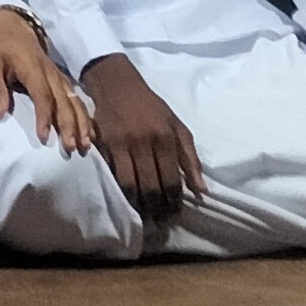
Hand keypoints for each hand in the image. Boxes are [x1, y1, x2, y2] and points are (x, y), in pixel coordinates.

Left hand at [0, 7, 92, 154]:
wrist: (15, 27)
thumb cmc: (0, 48)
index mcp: (33, 69)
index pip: (42, 95)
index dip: (44, 116)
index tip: (44, 137)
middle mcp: (51, 74)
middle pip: (64, 101)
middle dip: (69, 125)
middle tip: (71, 148)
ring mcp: (59, 77)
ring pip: (75, 101)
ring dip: (81, 124)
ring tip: (85, 145)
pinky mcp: (62, 80)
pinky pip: (77, 99)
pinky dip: (86, 116)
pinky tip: (91, 134)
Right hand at [81, 52, 203, 215]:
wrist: (117, 85)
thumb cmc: (151, 108)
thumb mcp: (177, 126)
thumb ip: (190, 158)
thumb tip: (201, 190)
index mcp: (166, 137)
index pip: (172, 179)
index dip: (173, 200)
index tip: (174, 213)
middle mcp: (145, 142)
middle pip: (151, 186)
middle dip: (156, 207)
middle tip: (159, 220)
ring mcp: (122, 144)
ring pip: (129, 184)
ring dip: (137, 203)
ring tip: (143, 214)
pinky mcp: (105, 144)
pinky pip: (112, 174)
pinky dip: (120, 189)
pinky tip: (126, 197)